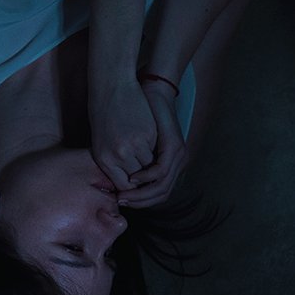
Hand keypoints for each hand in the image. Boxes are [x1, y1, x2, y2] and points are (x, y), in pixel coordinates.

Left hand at [89, 80, 156, 190]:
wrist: (111, 86)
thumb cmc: (104, 112)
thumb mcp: (101, 141)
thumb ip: (111, 162)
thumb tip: (123, 183)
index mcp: (104, 159)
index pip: (122, 186)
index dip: (133, 190)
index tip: (139, 187)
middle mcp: (117, 155)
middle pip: (136, 181)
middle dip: (145, 183)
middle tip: (150, 182)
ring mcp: (131, 146)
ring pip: (148, 168)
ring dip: (153, 169)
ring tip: (156, 168)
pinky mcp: (145, 135)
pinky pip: (155, 153)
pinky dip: (157, 154)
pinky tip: (159, 152)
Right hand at [117, 80, 188, 207]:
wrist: (153, 91)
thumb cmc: (138, 113)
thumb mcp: (135, 139)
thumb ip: (130, 159)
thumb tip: (116, 179)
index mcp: (171, 161)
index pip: (156, 193)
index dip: (139, 200)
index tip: (120, 201)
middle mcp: (178, 162)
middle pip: (161, 194)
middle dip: (140, 201)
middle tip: (122, 203)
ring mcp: (178, 155)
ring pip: (162, 186)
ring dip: (144, 194)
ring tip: (125, 196)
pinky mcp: (175, 147)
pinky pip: (161, 171)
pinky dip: (148, 178)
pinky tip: (134, 179)